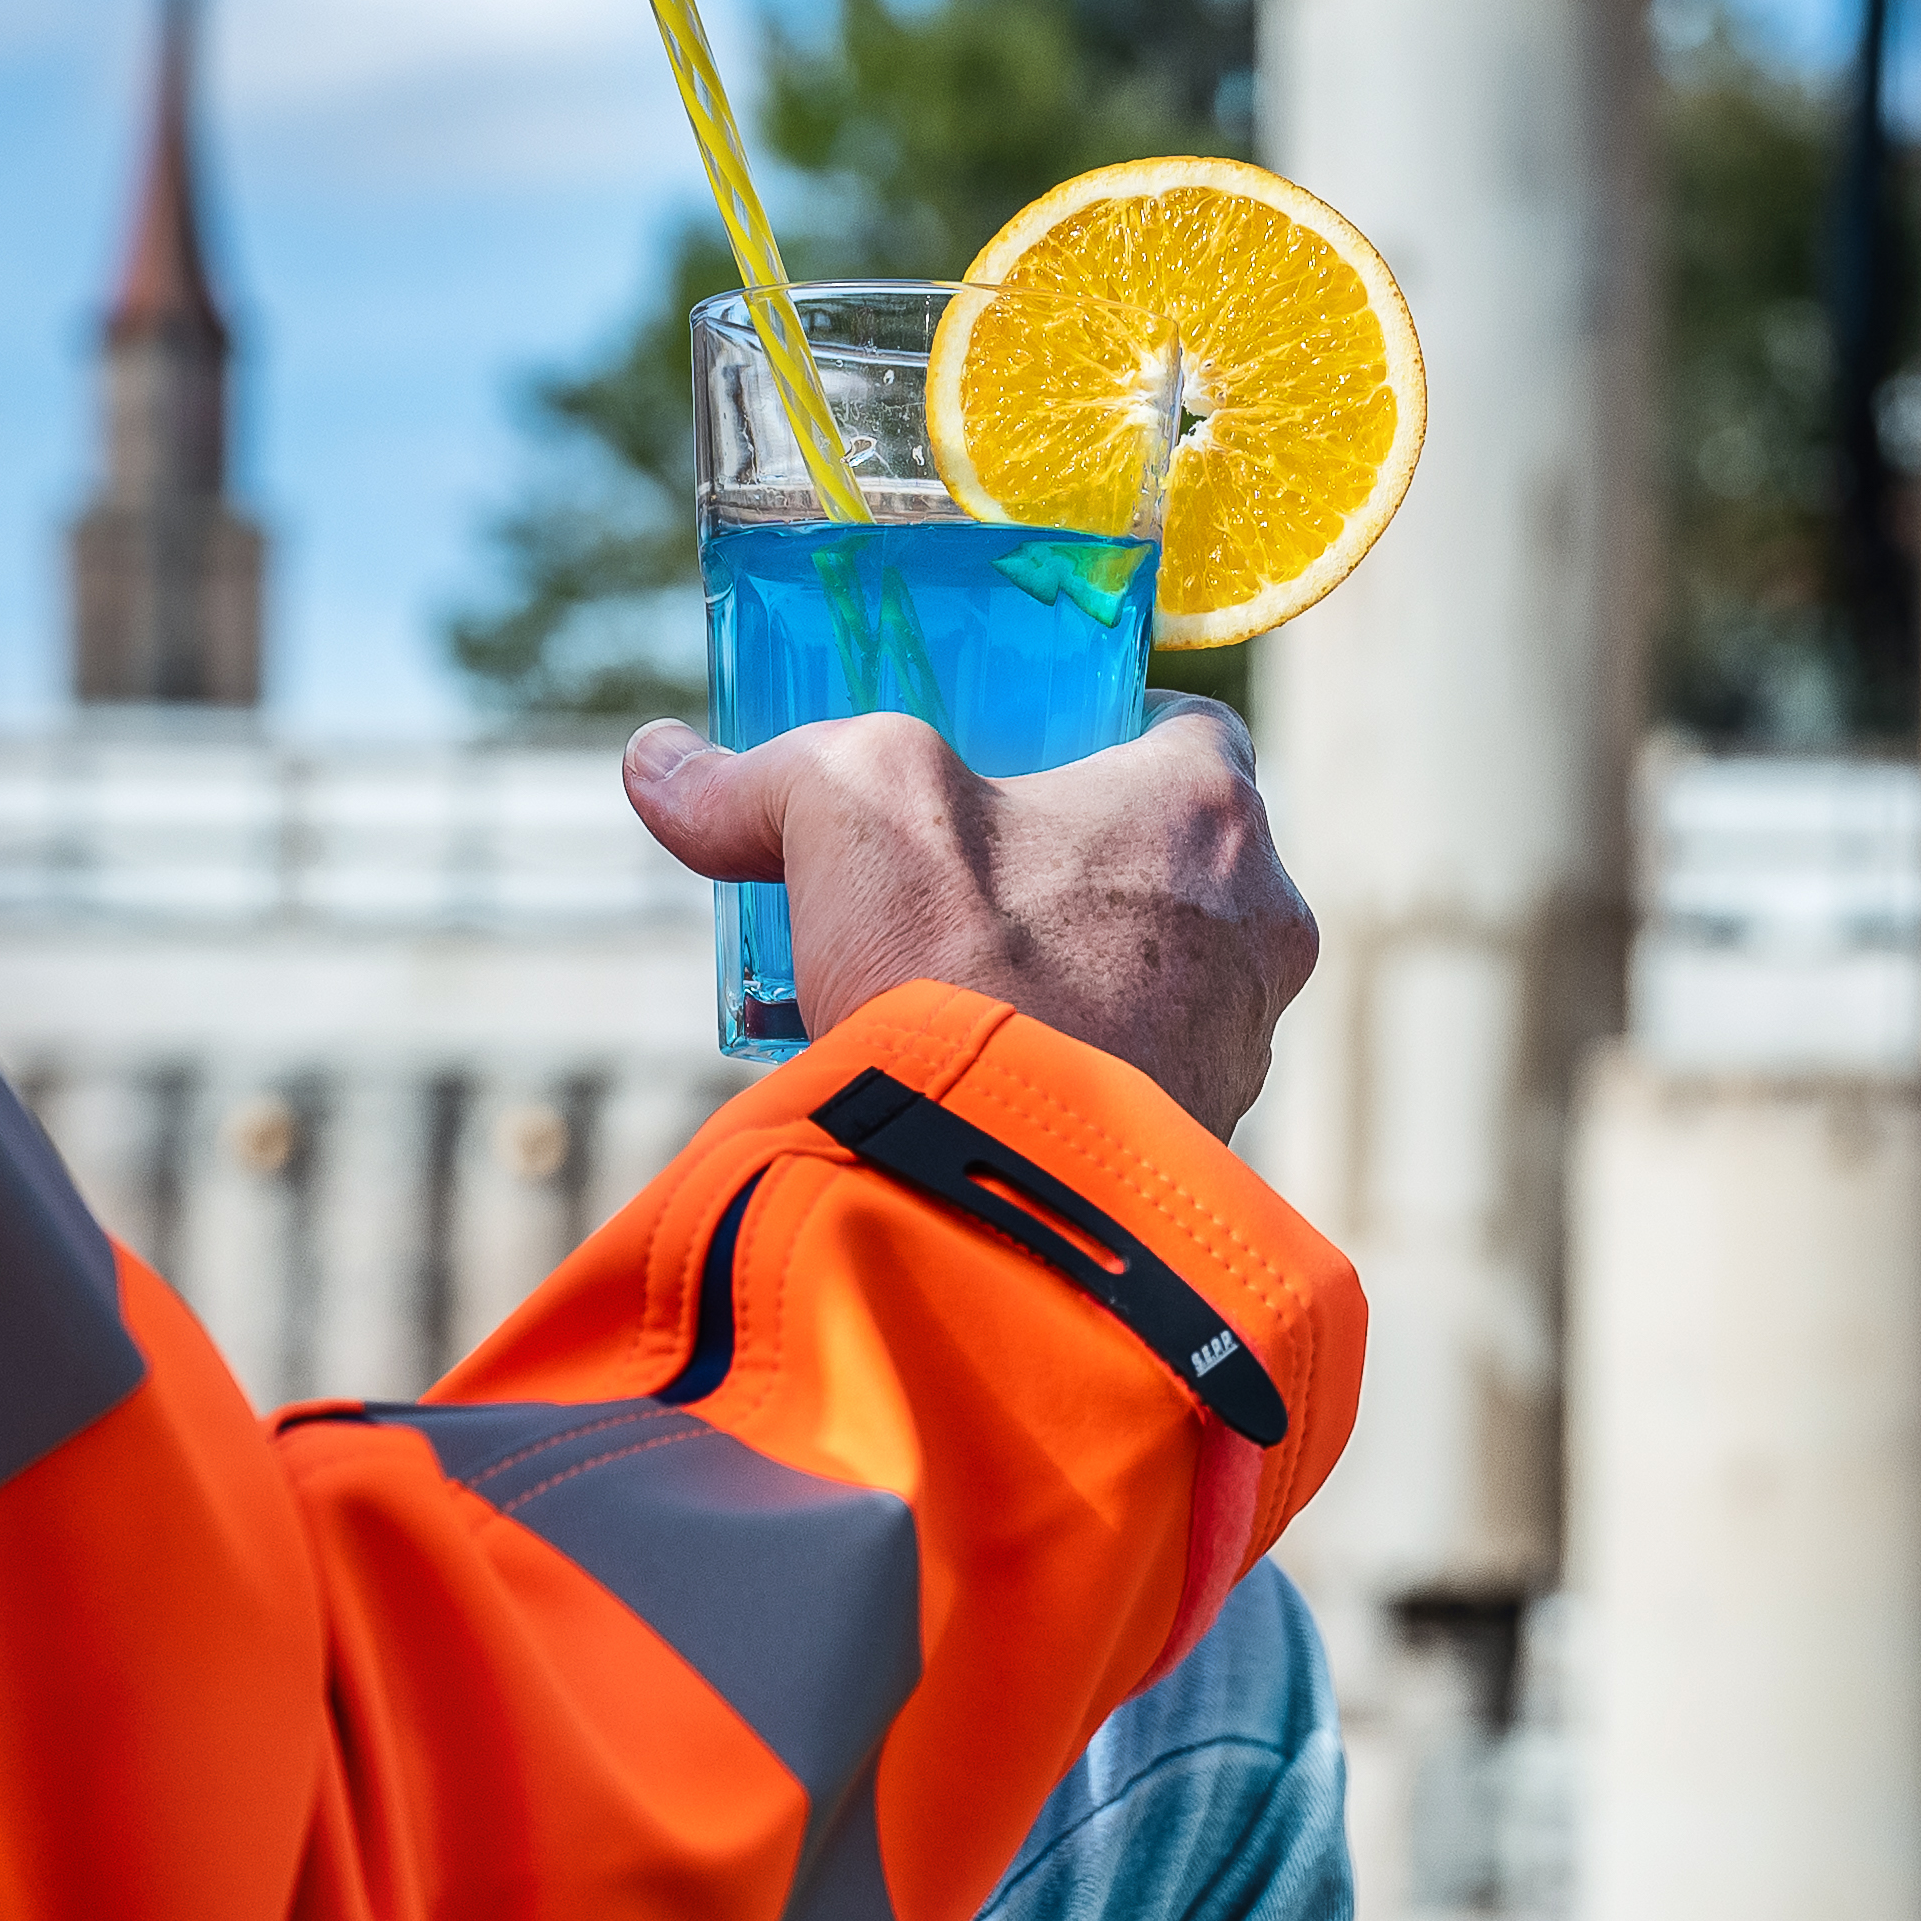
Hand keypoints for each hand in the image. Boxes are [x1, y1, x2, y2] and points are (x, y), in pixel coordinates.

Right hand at [623, 695, 1318, 1138]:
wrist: (1000, 1193)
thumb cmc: (958, 964)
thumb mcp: (842, 814)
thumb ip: (759, 777)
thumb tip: (658, 763)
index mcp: (1210, 808)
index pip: (1189, 728)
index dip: (1097, 732)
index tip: (1016, 760)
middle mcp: (1262, 922)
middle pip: (1169, 860)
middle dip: (1070, 866)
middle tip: (963, 882)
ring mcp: (1244, 1045)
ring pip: (1160, 977)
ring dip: (1073, 975)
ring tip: (954, 994)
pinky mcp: (1207, 1145)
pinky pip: (1139, 1079)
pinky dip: (1071, 1069)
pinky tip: (978, 1081)